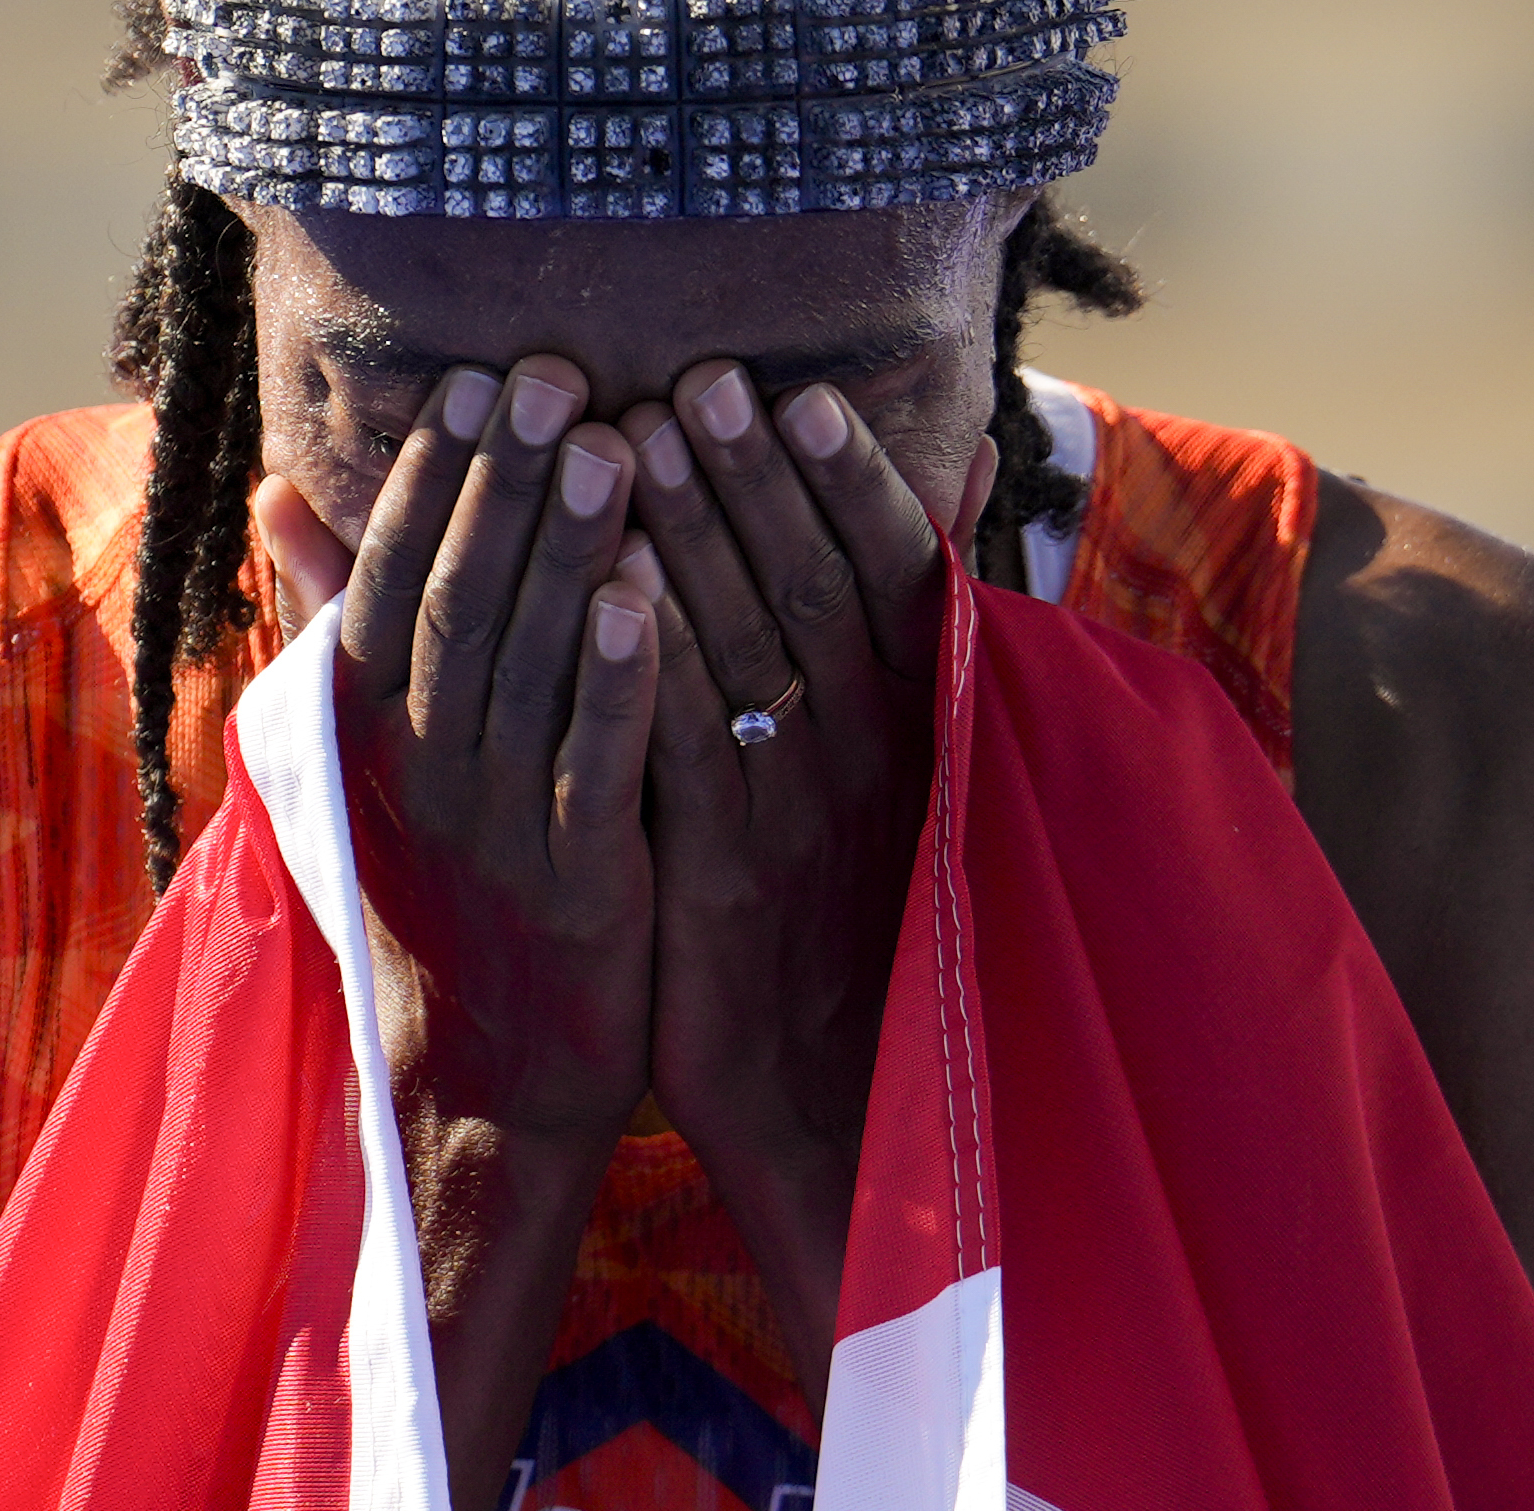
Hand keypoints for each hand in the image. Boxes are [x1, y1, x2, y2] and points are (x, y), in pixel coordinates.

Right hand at [256, 356, 657, 1510]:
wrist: (485, 1076)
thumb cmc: (442, 891)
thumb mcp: (369, 757)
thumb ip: (336, 621)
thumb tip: (280, 495)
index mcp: (369, 731)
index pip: (387, 580)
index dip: (431, 481)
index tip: (475, 380)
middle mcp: (418, 769)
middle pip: (455, 602)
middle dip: (503, 486)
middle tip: (551, 376)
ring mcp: (493, 827)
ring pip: (523, 670)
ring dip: (563, 553)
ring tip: (609, 446)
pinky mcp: (577, 885)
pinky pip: (591, 766)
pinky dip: (614, 679)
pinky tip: (644, 594)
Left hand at [620, 364, 991, 1407]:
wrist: (841, 1108)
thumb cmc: (858, 936)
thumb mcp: (899, 805)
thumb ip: (893, 680)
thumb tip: (926, 556)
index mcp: (914, 732)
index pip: (887, 582)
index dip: (842, 488)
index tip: (793, 398)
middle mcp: (870, 758)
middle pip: (811, 589)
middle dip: (755, 481)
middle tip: (702, 379)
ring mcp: (802, 818)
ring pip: (749, 649)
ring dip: (695, 536)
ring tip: (639, 435)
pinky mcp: (728, 881)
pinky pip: (688, 748)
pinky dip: (650, 659)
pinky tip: (607, 583)